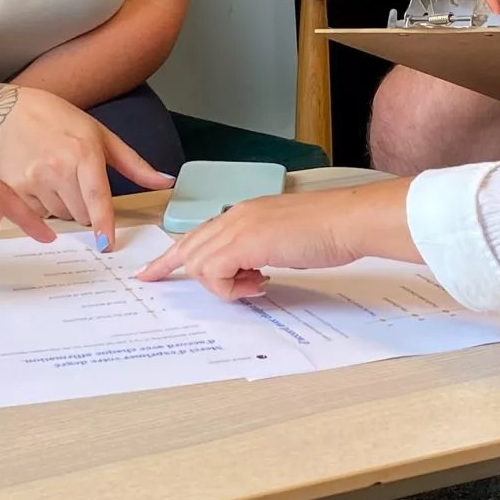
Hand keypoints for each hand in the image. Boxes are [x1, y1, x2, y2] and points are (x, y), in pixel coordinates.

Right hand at [0, 86, 172, 248]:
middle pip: (81, 215)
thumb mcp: (102, 135)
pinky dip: (45, 205)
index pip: (97, 197)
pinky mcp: (16, 188)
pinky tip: (41, 181)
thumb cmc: (61, 121)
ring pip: (62, 216)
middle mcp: (57, 168)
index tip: (106, 244)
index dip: (102, 224)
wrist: (10, 112)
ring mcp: (34, 179)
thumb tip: (164, 182)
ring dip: (66, 206)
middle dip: (86, 208)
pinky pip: (40, 214)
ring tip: (58, 178)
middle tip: (78, 183)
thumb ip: (134, 164)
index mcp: (84, 153)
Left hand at [135, 180, 416, 300]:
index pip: (199, 233)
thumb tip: (251, 272)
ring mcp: (238, 227)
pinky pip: (215, 272)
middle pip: (188, 245)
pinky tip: (259, 284)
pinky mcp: (244, 243)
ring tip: (254, 285)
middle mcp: (236, 215)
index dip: (174, 253)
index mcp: (245, 212)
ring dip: (220, 284)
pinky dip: (230, 288)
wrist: (347, 221)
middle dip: (167, 266)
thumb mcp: (284, 240)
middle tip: (152, 281)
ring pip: (198, 262)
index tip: (152, 269)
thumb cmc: (329, 230)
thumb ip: (260, 250)